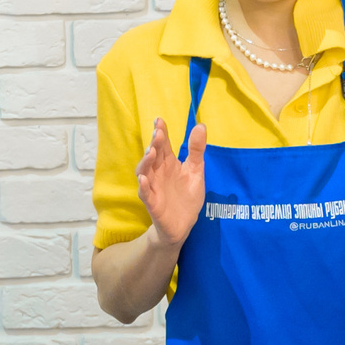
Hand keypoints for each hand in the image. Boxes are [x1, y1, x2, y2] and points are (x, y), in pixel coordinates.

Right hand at [136, 117, 207, 246]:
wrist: (185, 224)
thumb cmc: (187, 196)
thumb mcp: (196, 171)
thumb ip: (196, 150)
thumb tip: (201, 125)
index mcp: (168, 163)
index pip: (163, 145)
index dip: (160, 132)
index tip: (159, 120)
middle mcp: (158, 173)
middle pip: (153, 156)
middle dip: (154, 144)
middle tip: (157, 134)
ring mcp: (154, 188)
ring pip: (145, 172)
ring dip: (146, 162)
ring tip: (151, 152)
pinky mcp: (153, 204)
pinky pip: (145, 194)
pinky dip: (144, 186)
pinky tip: (144, 179)